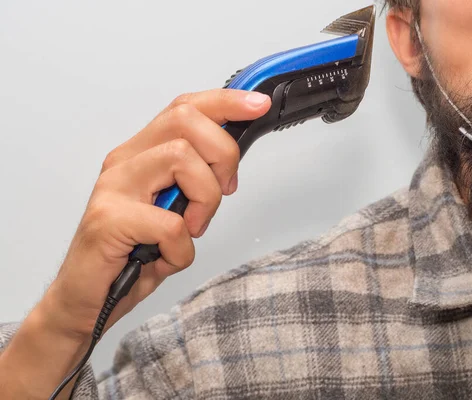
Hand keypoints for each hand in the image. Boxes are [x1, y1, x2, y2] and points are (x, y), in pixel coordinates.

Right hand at [0, 89, 270, 398]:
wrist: (89, 298)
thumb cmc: (134, 253)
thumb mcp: (176, 208)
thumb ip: (197, 179)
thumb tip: (231, 157)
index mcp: (143, 153)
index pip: (185, 108)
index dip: (225, 102)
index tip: (258, 105)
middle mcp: (126, 160)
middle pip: (187, 120)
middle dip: (223, 154)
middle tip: (223, 192)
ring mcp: (114, 187)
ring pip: (181, 158)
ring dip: (205, 200)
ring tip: (191, 229)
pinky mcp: (108, 220)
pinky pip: (170, 223)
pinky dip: (182, 249)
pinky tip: (168, 258)